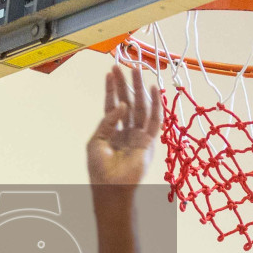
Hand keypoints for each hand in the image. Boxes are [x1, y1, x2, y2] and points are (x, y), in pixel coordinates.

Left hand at [86, 64, 160, 188]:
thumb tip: (122, 104)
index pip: (113, 105)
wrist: (110, 188)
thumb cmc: (100, 169)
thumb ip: (108, 121)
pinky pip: (155, 120)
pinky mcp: (149, 141)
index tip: (110, 72)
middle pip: (128, 101)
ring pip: (141, 107)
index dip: (112, 89)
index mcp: (113, 131)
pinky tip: (154, 90)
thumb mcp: (96, 141)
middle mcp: (127, 131)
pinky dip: (156, 105)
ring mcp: (139, 135)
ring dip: (139, 88)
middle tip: (124, 64)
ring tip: (137, 69)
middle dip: (126, 83)